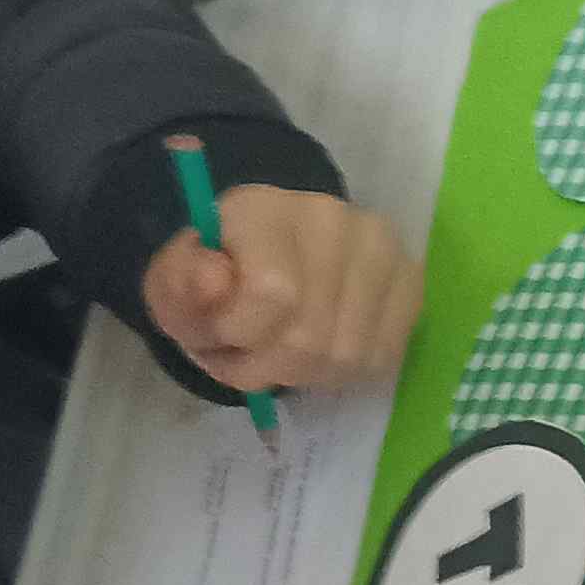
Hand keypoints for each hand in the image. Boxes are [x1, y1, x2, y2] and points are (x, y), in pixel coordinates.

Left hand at [142, 183, 421, 394]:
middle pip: (311, 338)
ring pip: (347, 356)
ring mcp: (383, 250)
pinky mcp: (411, 281)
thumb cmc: (216, 274)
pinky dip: (341, 373)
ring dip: (303, 375)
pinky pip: (380, 358)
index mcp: (265, 209)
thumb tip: (213, 281)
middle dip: (265, 367)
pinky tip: (317, 353)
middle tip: (244, 357)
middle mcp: (334, 218)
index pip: (273, 294)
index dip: (238, 334)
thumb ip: (180, 284)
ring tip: (278, 355)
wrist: (268, 253)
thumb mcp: (174, 283)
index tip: (217, 333)